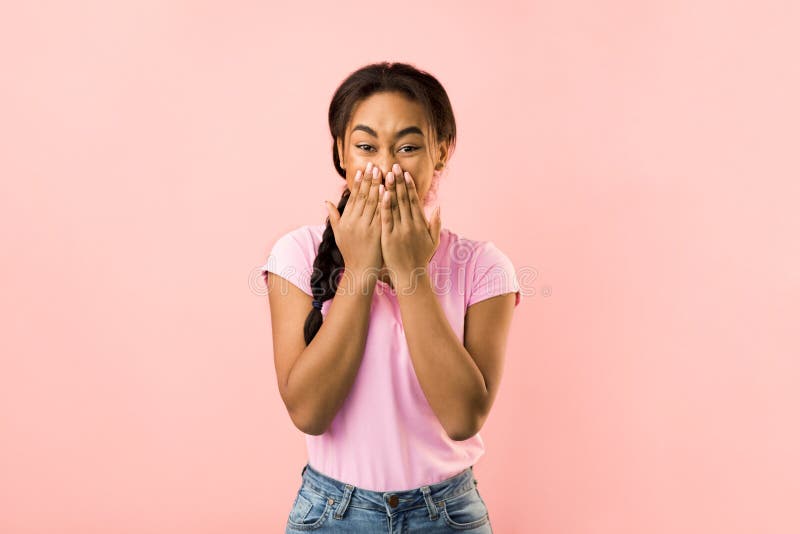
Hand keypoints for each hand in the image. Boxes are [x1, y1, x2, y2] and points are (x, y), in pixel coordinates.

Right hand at [324, 163, 383, 277]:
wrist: (360, 271)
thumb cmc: (351, 253)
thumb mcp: (339, 234)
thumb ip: (333, 217)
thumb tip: (326, 201)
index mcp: (346, 220)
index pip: (353, 197)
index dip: (358, 183)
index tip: (362, 170)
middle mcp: (355, 222)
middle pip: (363, 197)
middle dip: (368, 180)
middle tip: (373, 165)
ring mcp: (366, 227)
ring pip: (372, 203)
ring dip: (377, 186)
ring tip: (382, 172)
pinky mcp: (376, 233)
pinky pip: (380, 214)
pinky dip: (383, 202)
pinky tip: (387, 190)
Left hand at [380, 163, 441, 288]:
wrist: (410, 275)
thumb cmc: (420, 258)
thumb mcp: (433, 241)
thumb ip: (435, 223)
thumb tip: (438, 207)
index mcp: (420, 224)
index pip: (414, 201)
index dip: (410, 186)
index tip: (406, 174)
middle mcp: (411, 225)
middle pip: (404, 199)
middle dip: (399, 182)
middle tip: (394, 166)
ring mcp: (400, 230)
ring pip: (395, 205)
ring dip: (391, 188)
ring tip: (386, 174)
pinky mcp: (389, 237)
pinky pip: (386, 218)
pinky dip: (384, 204)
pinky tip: (381, 192)